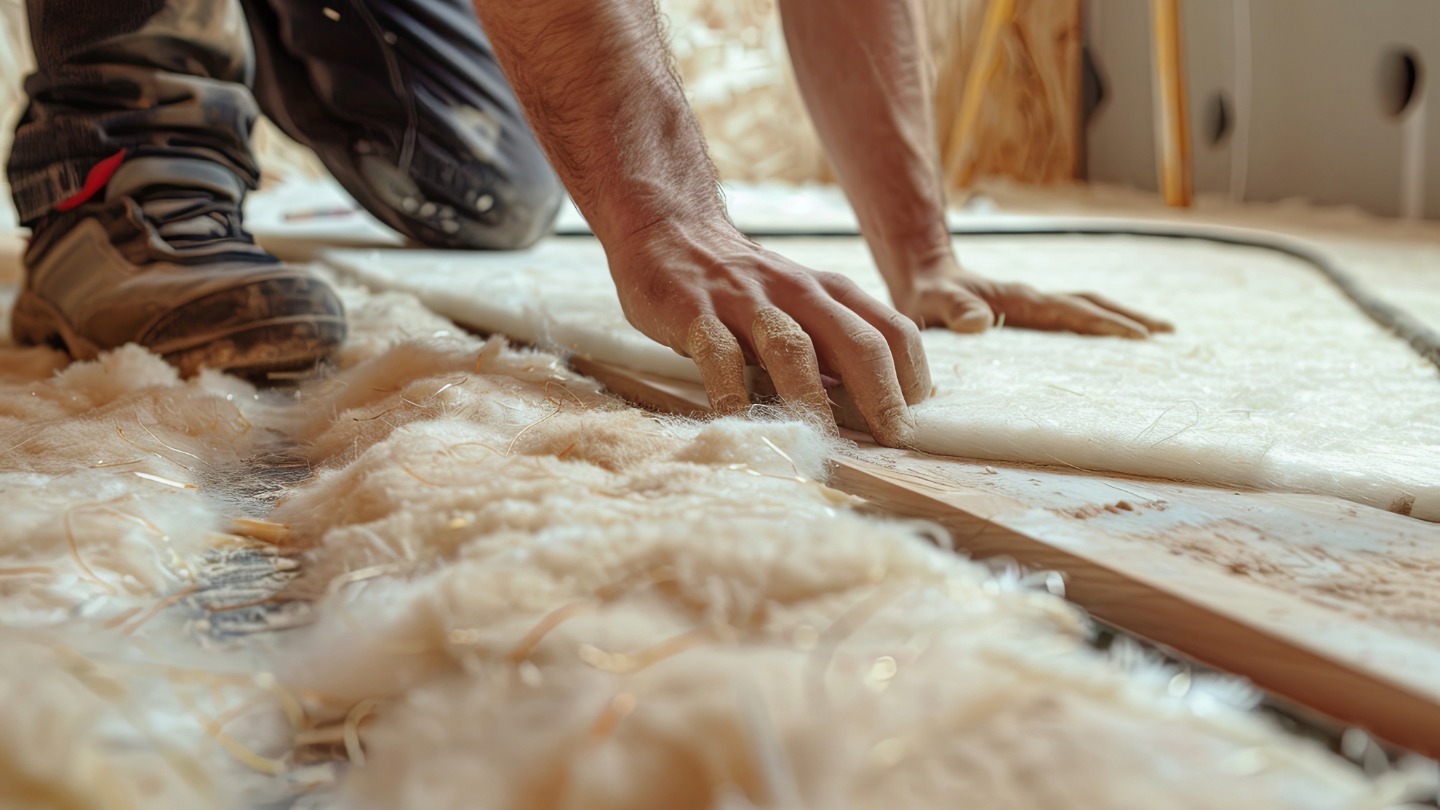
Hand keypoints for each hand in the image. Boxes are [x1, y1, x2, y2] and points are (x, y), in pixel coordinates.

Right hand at [608, 221, 930, 446]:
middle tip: (892, 439)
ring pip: (792, 347)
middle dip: (881, 392)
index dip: (913, 377)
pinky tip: (741, 422)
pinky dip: (732, 392)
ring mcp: (746, 301)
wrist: (669, 228)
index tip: (914, 423)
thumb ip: (831, 347)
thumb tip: (877, 403)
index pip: (892, 332)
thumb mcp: (798, 305)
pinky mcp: (696, 312)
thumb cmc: (742, 284)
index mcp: (830, 293)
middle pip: (856, 340)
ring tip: (824, 440)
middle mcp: (797, 293)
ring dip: (812, 396)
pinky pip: (719, 355)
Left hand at [893, 257, 1174, 337]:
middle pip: (1091, 304)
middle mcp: (1034, 300)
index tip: (1139, 336)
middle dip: (1130, 317)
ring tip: (1157, 334)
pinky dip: (1097, 325)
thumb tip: (980, 323)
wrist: (921, 276)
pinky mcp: (1028, 314)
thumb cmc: (925, 295)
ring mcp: (1033, 306)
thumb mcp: (932, 304)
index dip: (1105, 323)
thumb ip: (953, 310)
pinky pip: (1071, 319)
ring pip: (1086, 308)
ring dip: (1120, 318)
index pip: (1071, 311)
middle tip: (1169, 333)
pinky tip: (1109, 342)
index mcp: (1020, 300)